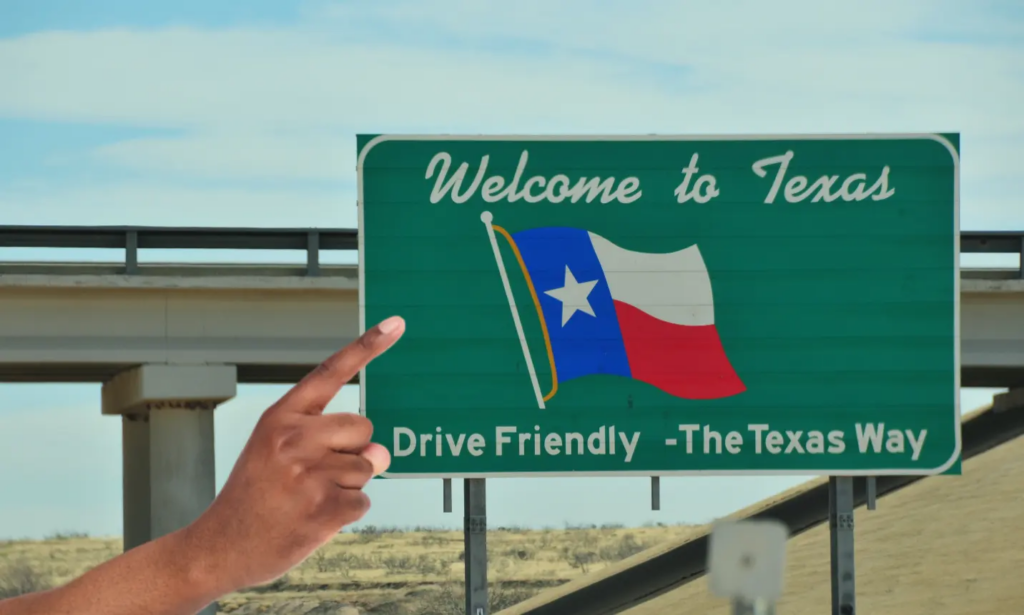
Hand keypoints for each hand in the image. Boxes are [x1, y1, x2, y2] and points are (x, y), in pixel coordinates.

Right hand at [181, 316, 405, 594]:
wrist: (218, 547)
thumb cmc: (255, 495)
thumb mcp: (275, 451)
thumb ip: (329, 440)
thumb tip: (382, 452)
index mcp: (280, 417)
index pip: (331, 372)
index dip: (368, 346)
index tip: (397, 323)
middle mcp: (294, 438)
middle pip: (363, 427)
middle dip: (352, 450)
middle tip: (314, 475)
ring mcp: (309, 474)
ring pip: (366, 467)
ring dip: (347, 486)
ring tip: (307, 498)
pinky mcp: (324, 509)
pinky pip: (363, 501)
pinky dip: (346, 513)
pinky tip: (313, 518)